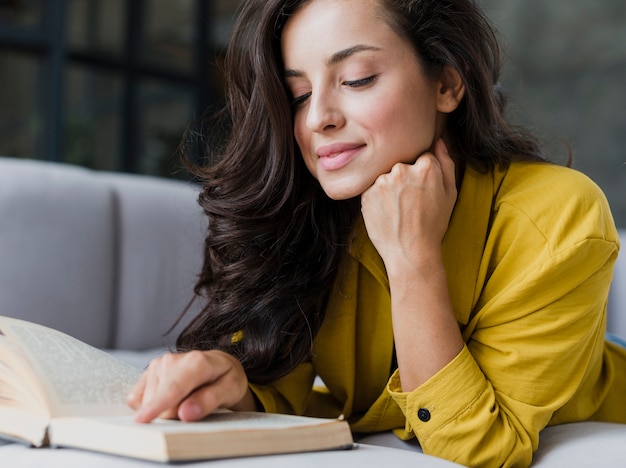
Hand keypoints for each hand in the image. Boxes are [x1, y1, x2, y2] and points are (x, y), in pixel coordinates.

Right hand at [127, 349, 251, 422]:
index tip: (143, 418)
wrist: (217, 367)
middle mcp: (171, 360)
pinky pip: (136, 400)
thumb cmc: (225, 378)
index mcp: (196, 362)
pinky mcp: (146, 374)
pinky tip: (168, 400)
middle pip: (161, 403)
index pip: (174, 387)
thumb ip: (210, 400)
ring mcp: (156, 365)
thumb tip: (185, 413)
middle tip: (195, 407)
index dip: (158, 404)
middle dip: (174, 415)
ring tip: (184, 400)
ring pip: (147, 404)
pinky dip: (150, 406)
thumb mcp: (230, 390)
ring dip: (164, 410)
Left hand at [360, 139, 456, 272]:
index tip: (422, 190)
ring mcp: (382, 181)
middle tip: (409, 202)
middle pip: (401, 164)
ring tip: (398, 209)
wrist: (410, 252)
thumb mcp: (449, 194)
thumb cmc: (433, 225)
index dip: (422, 174)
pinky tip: (386, 212)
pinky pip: (372, 187)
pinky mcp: (366, 193)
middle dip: (404, 178)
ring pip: (385, 175)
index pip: (421, 157)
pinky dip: (377, 197)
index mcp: (426, 167)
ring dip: (389, 187)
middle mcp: (402, 169)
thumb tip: (438, 141)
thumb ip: (446, 163)